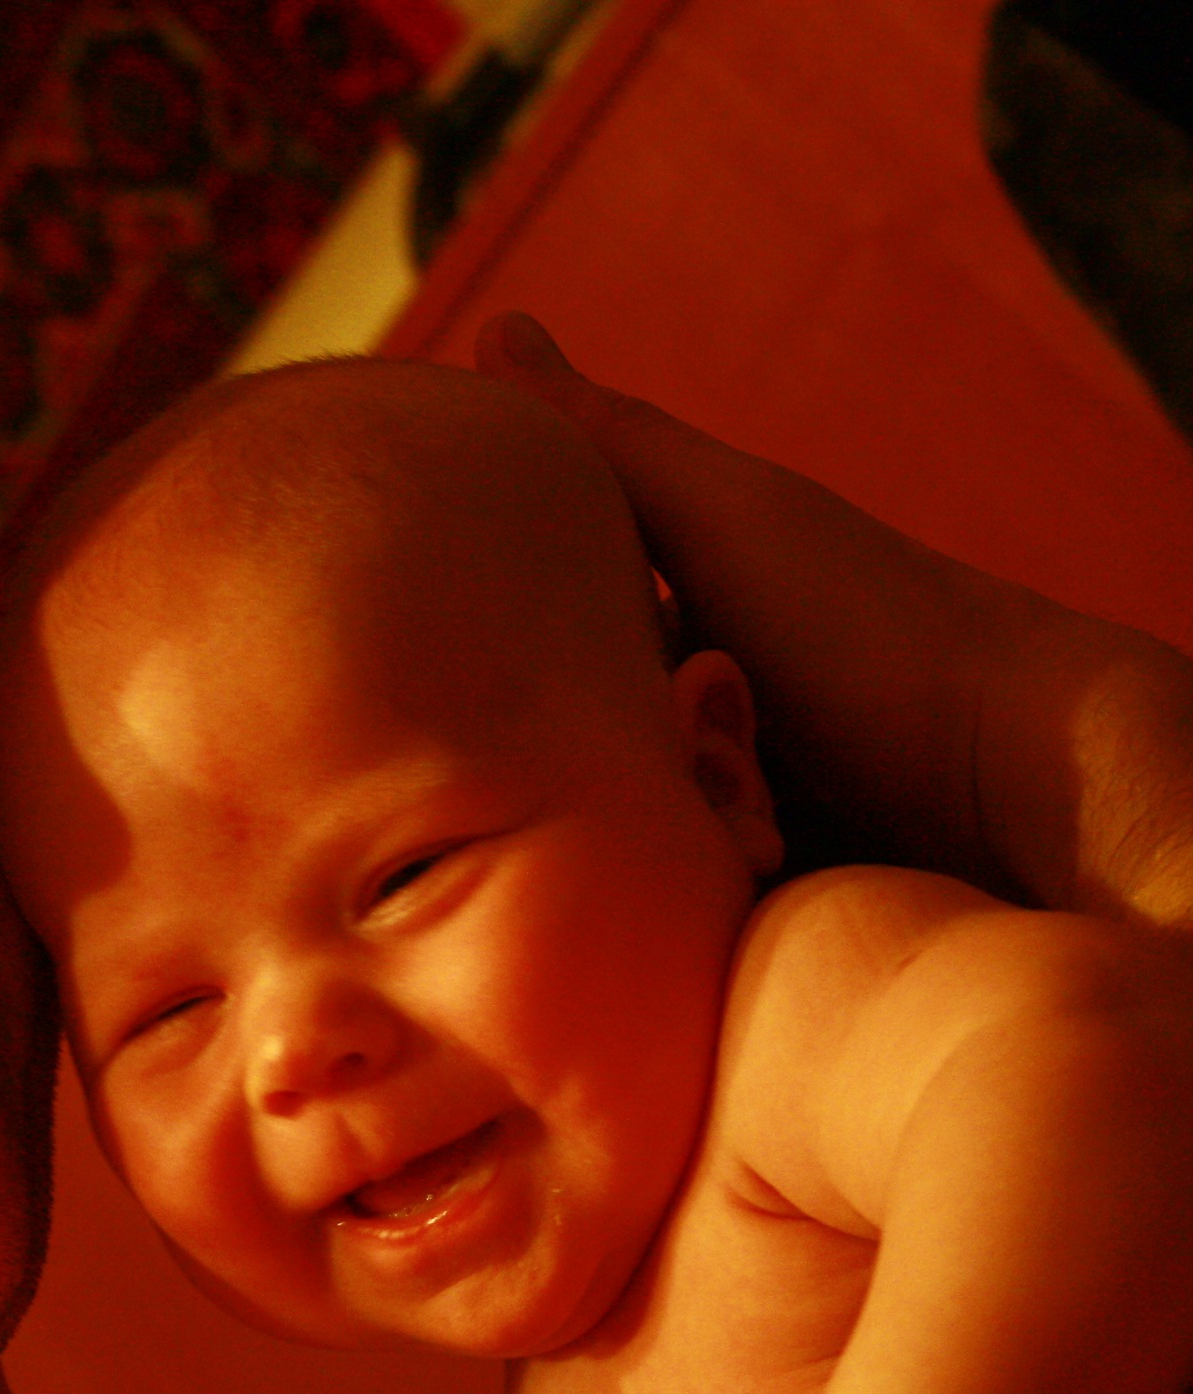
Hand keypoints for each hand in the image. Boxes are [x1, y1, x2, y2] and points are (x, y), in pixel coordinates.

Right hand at [472, 309, 1192, 937]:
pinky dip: (681, 911)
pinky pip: (639, 940)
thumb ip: (594, 437)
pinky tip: (753, 874)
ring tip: (751, 812)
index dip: (524, 645)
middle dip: (602, 749)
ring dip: (651, 835)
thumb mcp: (720, 511)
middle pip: (544, 760)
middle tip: (710, 722)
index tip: (558, 643)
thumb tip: (493, 323)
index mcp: (658, 641)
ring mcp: (696, 844)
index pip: (522, 647)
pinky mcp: (724, 939)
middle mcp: (667, 744)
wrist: (1031, 782)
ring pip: (587, 859)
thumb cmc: (881, 623)